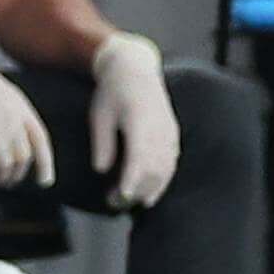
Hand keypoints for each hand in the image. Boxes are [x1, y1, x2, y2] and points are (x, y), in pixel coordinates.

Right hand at [0, 37, 55, 189]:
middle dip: (16, 174)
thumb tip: (17, 134)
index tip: (45, 180)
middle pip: (23, 158)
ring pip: (5, 166)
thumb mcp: (3, 91)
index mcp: (21, 108)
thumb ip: (14, 112)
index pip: (41, 141)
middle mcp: (12, 123)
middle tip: (8, 181)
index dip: (46, 164)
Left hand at [88, 31, 180, 210]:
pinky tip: (147, 192)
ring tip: (127, 201)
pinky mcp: (173, 135)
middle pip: (153, 170)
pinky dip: (160, 180)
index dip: (131, 181)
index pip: (139, 159)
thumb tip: (101, 170)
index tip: (120, 197)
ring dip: (148, 189)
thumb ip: (102, 142)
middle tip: (113, 203)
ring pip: (165, 170)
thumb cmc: (112, 93)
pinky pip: (171, 164)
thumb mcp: (100, 115)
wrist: (135, 70)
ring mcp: (169, 133)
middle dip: (135, 191)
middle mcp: (159, 130)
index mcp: (140, 123)